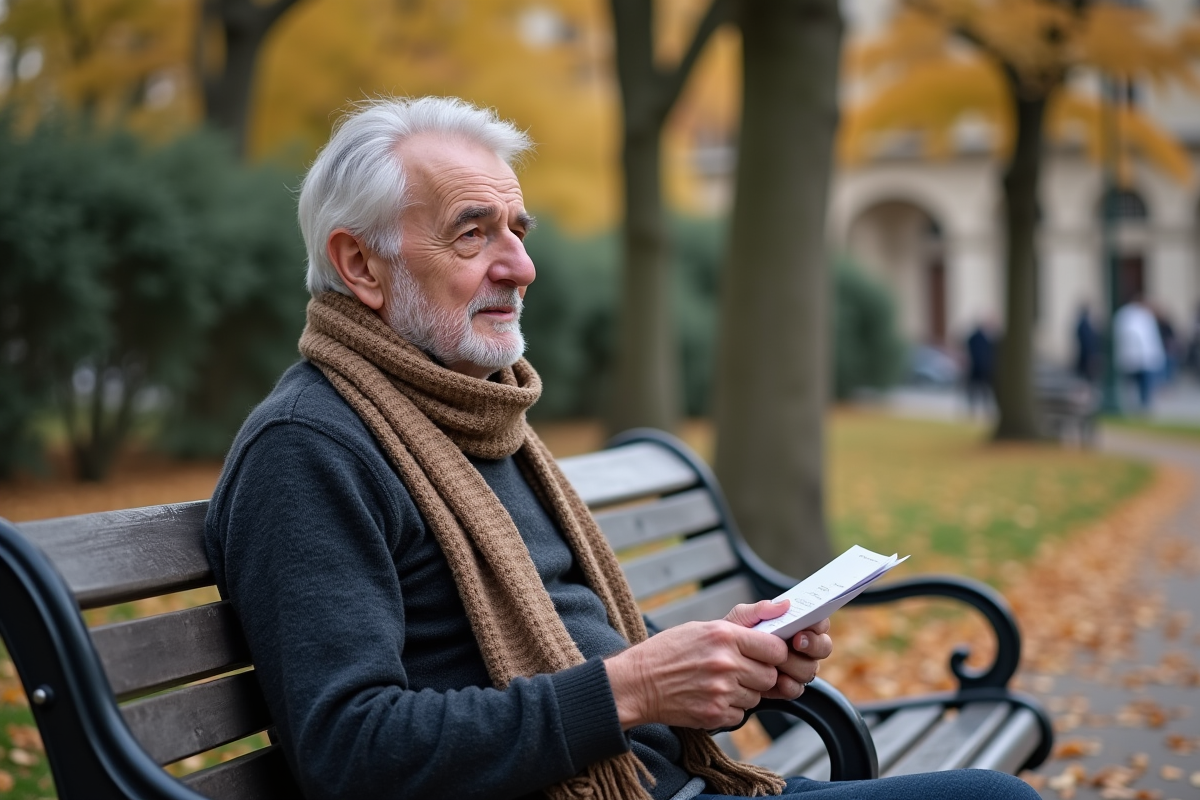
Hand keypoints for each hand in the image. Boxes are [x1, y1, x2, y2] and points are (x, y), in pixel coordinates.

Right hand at [603, 619, 788, 730]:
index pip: (776, 648)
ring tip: (720, 683)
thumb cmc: (668, 651)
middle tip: (739, 670)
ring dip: (745, 692)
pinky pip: (741, 715)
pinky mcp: (714, 714)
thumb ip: (746, 619)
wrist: (636, 682)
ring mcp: (721, 691)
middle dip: (760, 674)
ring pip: (757, 697)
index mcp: (724, 636)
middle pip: (770, 676)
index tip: (765, 654)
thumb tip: (783, 607)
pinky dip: (730, 708)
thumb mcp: (703, 626)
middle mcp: (725, 663)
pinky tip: (711, 697)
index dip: (774, 653)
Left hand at [724, 601, 833, 699]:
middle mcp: (802, 646)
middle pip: (823, 647)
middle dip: (813, 645)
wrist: (717, 663)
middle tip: (797, 642)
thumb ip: (761, 609)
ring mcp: (797, 667)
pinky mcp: (788, 686)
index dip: (818, 624)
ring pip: (811, 669)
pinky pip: (798, 689)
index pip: (818, 622)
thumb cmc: (732, 635)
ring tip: (779, 663)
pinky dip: (789, 685)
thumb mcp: (742, 617)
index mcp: (795, 625)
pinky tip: (779, 680)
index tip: (803, 628)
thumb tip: (785, 603)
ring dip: (796, 665)